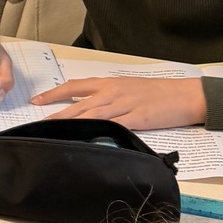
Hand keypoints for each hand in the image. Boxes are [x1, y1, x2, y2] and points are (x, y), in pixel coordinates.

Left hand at [31, 75, 207, 129]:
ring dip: (71, 123)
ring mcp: (124, 106)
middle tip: (37, 121)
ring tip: (53, 131)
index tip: (37, 101)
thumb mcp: (128, 88)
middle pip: (78, 103)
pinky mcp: (137, 120)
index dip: (54, 94)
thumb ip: (107, 96)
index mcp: (109, 84)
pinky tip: (86, 139)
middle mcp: (112, 92)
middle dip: (56, 113)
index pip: (74, 86)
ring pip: (91, 115)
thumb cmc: (158, 92)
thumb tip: (87, 108)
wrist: (185, 95)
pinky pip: (114, 126)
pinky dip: (99, 132)